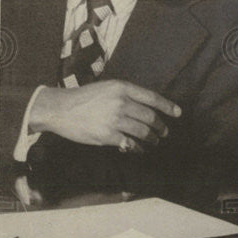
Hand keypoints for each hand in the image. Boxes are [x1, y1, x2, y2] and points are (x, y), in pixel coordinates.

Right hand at [28, 80, 180, 152]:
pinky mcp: (108, 135)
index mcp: (122, 88)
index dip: (168, 106)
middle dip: (160, 126)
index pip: (152, 98)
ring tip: (154, 141)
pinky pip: (130, 144)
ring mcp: (115, 120)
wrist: (60, 109)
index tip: (178, 113)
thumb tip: (146, 106)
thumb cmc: (83, 98)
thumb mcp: (107, 88)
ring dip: (152, 138)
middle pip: (150, 117)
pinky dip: (137, 148)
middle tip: (164, 132)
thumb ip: (126, 95)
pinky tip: (138, 149)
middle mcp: (121, 102)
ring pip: (143, 132)